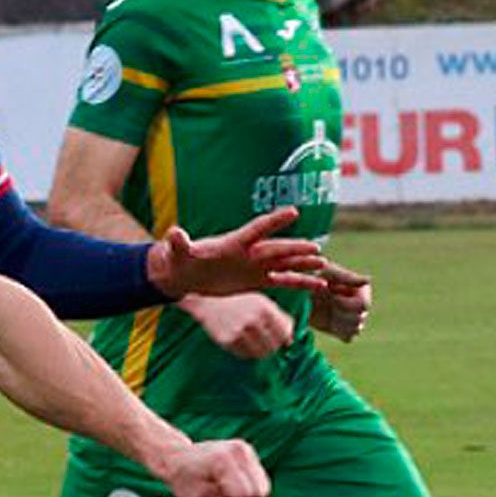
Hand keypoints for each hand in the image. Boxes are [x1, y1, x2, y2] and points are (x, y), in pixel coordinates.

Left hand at [148, 205, 327, 298]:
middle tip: (315, 249)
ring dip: (303, 263)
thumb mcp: (177, 253)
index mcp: (233, 242)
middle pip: (276, 248)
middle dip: (295, 248)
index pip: (256, 229)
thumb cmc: (180, 260)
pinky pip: (284, 280)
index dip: (273, 221)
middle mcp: (250, 251)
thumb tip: (173, 233)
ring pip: (285, 262)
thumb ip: (179, 243)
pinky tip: (318, 284)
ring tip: (322, 264)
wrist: (186, 275)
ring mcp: (256, 265)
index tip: (293, 212)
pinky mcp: (258, 280)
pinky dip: (300, 282)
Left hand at [163, 436, 269, 496]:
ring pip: (263, 488)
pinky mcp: (250, 455)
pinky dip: (248, 494)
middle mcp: (239, 451)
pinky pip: (260, 483)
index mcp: (223, 460)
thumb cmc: (184, 481)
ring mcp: (247, 451)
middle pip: (259, 491)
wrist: (178, 458)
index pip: (246, 494)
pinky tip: (231, 495)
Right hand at [184, 290, 293, 360]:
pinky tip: (243, 345)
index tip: (280, 340)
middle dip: (273, 347)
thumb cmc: (239, 304)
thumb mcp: (261, 303)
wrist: (209, 306)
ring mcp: (240, 331)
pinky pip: (245, 355)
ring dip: (261, 352)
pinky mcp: (228, 341)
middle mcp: (253, 320)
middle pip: (273, 345)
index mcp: (264, 308)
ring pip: (260, 353)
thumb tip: (290, 341)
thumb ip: (279, 317)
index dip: (284, 339)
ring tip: (256, 346)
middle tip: (266, 345)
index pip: (285, 333)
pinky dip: (247, 353)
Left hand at [310, 258, 372, 341]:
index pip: (363, 305)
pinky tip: (328, 324)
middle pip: (359, 319)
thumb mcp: (328, 273)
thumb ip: (347, 278)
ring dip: (339, 324)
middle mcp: (359, 303)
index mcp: (360, 289)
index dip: (347, 305)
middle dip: (340, 314)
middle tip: (326, 306)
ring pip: (356, 329)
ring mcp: (350, 316)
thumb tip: (368, 280)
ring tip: (326, 313)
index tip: (332, 297)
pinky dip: (339, 333)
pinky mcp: (341, 328)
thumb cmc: (311, 275)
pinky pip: (349, 337)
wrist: (296, 290)